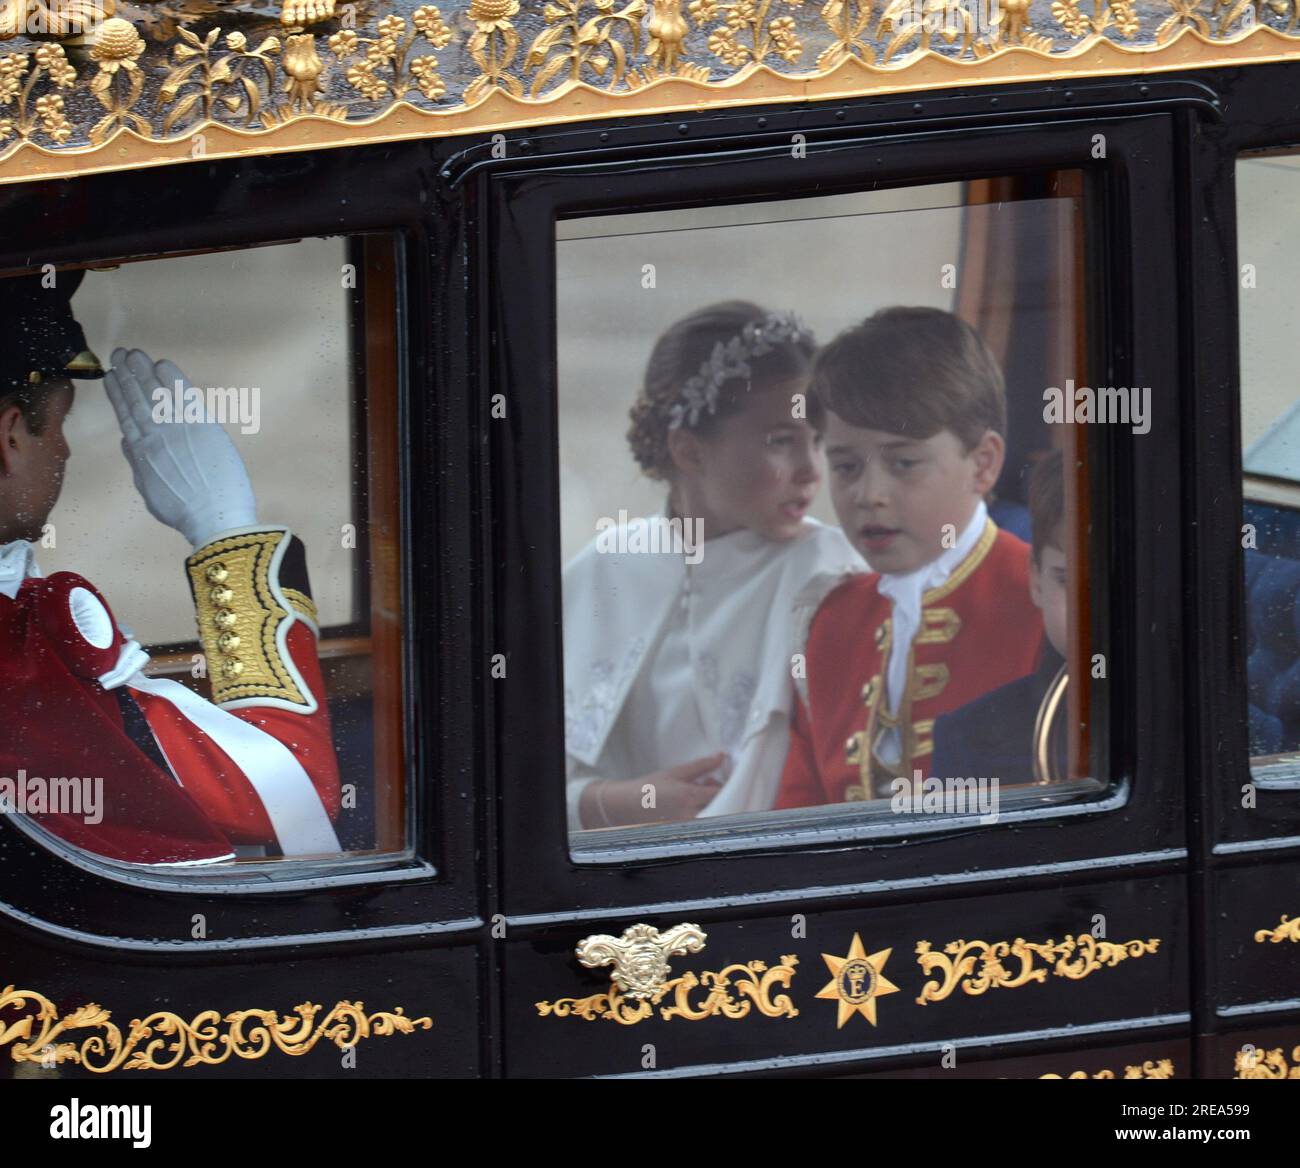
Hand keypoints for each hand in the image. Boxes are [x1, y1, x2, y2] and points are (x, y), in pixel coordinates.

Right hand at [104, 348, 256, 547]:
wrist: (213, 516)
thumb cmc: (185, 512)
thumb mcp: (150, 491)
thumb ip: (138, 464)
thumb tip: (128, 442)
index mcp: (141, 453)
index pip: (126, 416)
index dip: (117, 394)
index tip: (111, 377)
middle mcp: (155, 436)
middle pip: (137, 399)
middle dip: (127, 375)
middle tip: (119, 354)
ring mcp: (177, 428)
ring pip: (155, 393)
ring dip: (143, 370)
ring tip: (134, 353)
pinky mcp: (201, 425)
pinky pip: (184, 395)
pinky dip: (172, 378)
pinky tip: (163, 364)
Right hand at [581, 753, 725, 827]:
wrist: (628, 806)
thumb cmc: (651, 787)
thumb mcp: (677, 772)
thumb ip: (702, 765)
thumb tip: (722, 756)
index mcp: (689, 797)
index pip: (720, 793)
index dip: (726, 786)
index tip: (717, 780)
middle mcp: (691, 816)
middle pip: (721, 808)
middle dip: (720, 796)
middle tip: (708, 786)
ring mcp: (688, 828)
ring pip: (713, 818)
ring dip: (713, 806)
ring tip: (697, 796)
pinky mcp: (684, 835)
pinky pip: (703, 825)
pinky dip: (704, 815)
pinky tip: (692, 807)